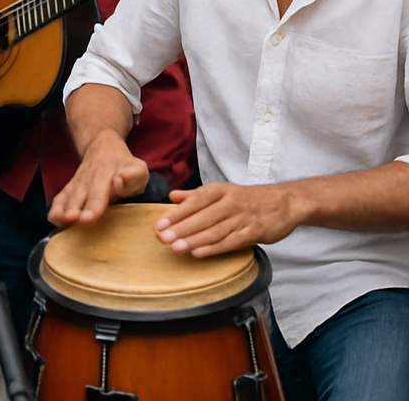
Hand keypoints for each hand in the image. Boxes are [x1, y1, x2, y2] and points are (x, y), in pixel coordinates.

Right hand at [47, 129, 148, 226]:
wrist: (102, 147)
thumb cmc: (124, 166)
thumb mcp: (138, 168)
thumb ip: (133, 175)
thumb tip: (119, 180)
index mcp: (109, 173)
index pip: (101, 190)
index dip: (96, 203)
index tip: (90, 215)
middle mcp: (90, 177)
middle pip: (83, 193)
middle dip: (79, 207)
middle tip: (77, 220)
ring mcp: (78, 182)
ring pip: (70, 195)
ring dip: (65, 208)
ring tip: (63, 220)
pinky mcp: (70, 188)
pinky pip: (60, 197)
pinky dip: (56, 208)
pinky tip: (54, 220)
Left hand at [155, 182, 300, 257]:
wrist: (283, 202)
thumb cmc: (247, 198)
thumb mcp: (222, 191)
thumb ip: (196, 195)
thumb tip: (172, 197)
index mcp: (219, 190)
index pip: (195, 201)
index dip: (176, 213)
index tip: (159, 224)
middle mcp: (230, 202)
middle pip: (202, 217)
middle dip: (181, 228)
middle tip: (162, 238)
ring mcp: (243, 218)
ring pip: (214, 231)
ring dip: (194, 240)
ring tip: (175, 248)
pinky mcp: (254, 232)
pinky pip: (231, 241)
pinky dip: (214, 248)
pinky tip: (198, 253)